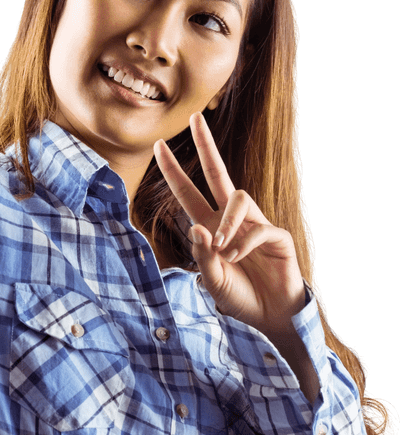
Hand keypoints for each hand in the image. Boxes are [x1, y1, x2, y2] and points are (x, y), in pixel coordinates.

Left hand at [154, 113, 305, 335]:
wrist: (270, 316)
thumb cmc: (239, 296)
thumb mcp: (212, 281)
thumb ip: (202, 256)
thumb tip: (197, 227)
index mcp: (209, 226)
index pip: (188, 191)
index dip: (173, 170)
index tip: (158, 146)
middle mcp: (231, 219)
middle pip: (217, 172)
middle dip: (207, 144)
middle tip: (195, 117)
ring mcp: (255, 223)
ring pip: (238, 198)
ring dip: (226, 223)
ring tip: (222, 249)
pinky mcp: (276, 235)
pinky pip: (258, 229)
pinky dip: (243, 244)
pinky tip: (238, 259)